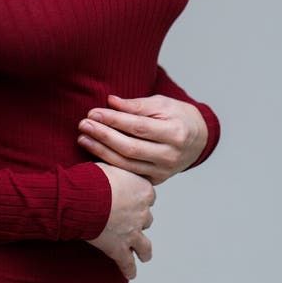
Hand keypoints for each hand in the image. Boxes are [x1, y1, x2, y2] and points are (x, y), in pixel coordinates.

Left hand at [77, 94, 208, 184]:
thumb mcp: (162, 104)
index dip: (114, 120)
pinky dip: (111, 165)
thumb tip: (111, 101)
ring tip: (83, 138)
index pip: (139, 127)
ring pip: (127, 164)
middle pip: (130, 148)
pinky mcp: (156, 180)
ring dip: (101, 151)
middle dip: (103, 136)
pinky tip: (95, 154)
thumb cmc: (178, 116)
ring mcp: (164, 172)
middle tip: (83, 125)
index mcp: (175, 133)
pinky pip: (129, 173)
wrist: (198, 139)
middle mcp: (170, 156)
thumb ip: (137, 105)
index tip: (94, 112)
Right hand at [86, 162, 155, 280]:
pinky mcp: (120, 248)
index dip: (140, 198)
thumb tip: (114, 157)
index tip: (133, 199)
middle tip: (129, 221)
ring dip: (144, 250)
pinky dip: (129, 269)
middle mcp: (142, 212)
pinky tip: (130, 274)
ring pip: (145, 245)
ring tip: (144, 255)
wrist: (83, 197)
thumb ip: (118, 169)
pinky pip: (128, 263)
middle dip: (139, 220)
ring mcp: (133, 232)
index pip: (149, 196)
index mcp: (143, 190)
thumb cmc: (93, 177)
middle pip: (147, 218)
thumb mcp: (110, 164)